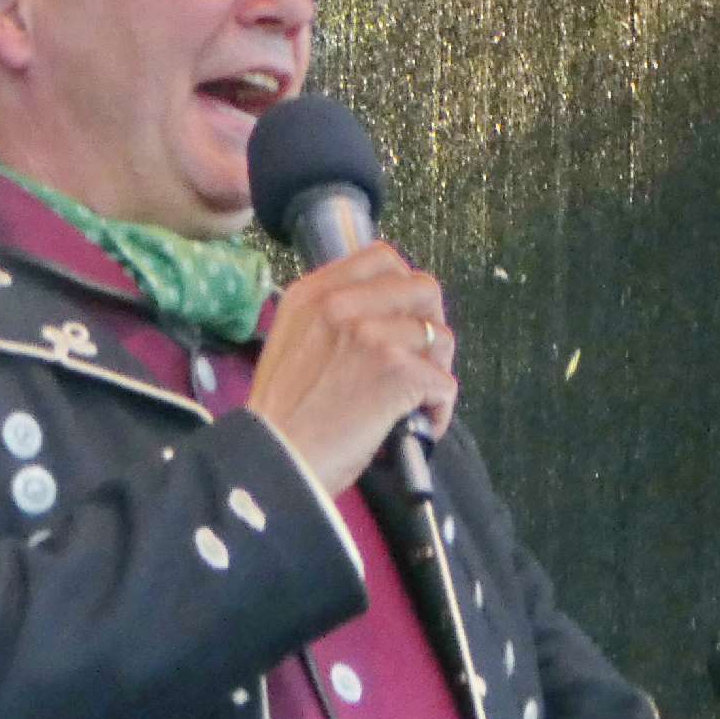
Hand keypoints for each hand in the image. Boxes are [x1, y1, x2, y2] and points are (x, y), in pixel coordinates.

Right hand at [245, 240, 458, 496]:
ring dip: (436, 371)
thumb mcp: (288, 343)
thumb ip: (327, 318)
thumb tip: (381, 317)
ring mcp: (372, 334)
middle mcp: (341, 304)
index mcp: (312, 295)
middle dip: (430, 324)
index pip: (381, 258)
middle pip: (423, 288)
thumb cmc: (281, 417)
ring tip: (415, 400)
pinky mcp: (398, 370)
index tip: (400, 318)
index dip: (403, 287)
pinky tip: (416, 428)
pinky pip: (445, 384)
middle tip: (417, 360)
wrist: (274, 460)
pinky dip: (438, 411)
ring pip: (440, 337)